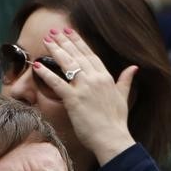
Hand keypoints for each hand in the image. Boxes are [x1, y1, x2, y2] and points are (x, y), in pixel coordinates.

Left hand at [34, 28, 136, 165]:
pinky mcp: (74, 99)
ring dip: (56, 50)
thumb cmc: (117, 122)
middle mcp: (95, 79)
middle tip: (54, 31)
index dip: (78, 42)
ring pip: (68, 64)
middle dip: (64, 41)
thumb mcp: (124, 97)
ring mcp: (84, 88)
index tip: (69, 32)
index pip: (90, 55)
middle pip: (77, 56)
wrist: (113, 138)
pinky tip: (37, 65)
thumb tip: (134, 68)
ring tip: (46, 40)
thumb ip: (126, 80)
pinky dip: (46, 73)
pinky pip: (57, 83)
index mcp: (106, 77)